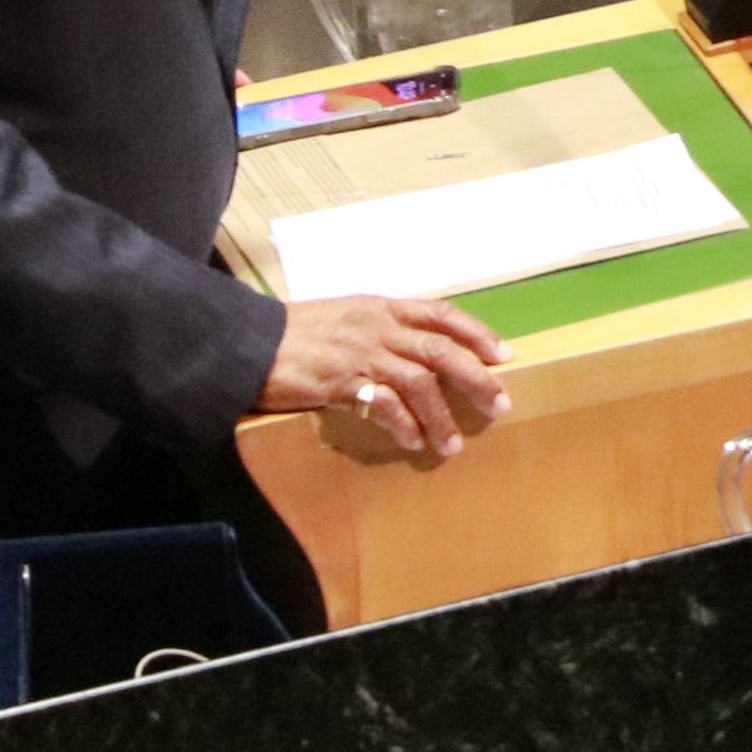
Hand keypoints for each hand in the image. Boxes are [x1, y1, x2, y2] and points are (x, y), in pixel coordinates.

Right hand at [265, 291, 510, 463]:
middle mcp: (378, 327)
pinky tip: (413, 440)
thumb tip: (419, 353)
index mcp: (382, 308)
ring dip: (442, 415)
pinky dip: (405, 423)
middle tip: (499, 405)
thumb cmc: (297, 333)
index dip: (477, 333)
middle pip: (442, 350)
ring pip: (419, 381)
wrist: (248, 342)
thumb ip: (382, 329)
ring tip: (452, 443)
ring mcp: (360, 354)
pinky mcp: (341, 382)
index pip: (441, 314)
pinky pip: (384, 403)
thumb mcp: (347, 317)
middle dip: (476, 378)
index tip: (502, 356)